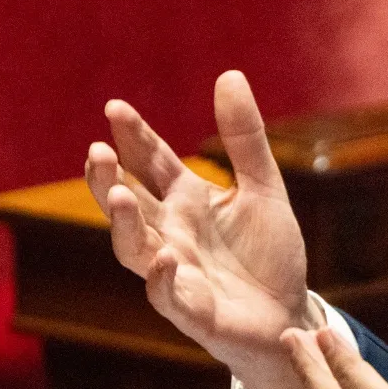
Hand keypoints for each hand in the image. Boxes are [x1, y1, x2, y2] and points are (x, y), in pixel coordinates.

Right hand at [85, 71, 318, 388]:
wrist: (291, 314)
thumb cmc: (269, 253)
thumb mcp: (264, 187)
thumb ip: (245, 138)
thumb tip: (229, 74)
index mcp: (187, 201)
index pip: (152, 163)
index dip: (134, 138)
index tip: (115, 108)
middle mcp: (172, 234)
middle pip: (129, 204)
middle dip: (108, 180)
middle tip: (97, 152)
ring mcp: (178, 274)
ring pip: (136, 249)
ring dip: (124, 225)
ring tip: (121, 196)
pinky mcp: (194, 312)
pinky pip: (170, 297)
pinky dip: (164, 280)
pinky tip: (166, 259)